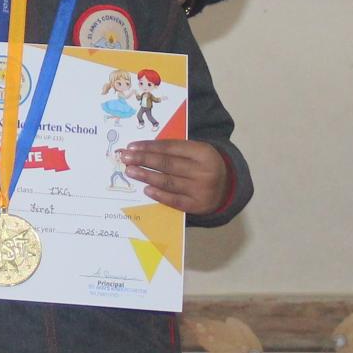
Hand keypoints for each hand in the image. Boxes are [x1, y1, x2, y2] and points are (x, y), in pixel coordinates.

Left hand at [116, 139, 230, 214]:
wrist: (227, 187)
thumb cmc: (204, 165)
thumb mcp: (196, 152)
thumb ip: (175, 150)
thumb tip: (142, 150)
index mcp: (203, 152)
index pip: (171, 147)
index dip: (149, 146)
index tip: (132, 146)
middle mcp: (203, 171)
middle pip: (167, 164)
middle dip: (143, 160)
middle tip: (125, 158)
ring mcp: (201, 190)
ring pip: (168, 181)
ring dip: (146, 176)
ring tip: (130, 171)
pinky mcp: (197, 206)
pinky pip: (174, 200)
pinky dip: (159, 195)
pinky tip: (146, 189)